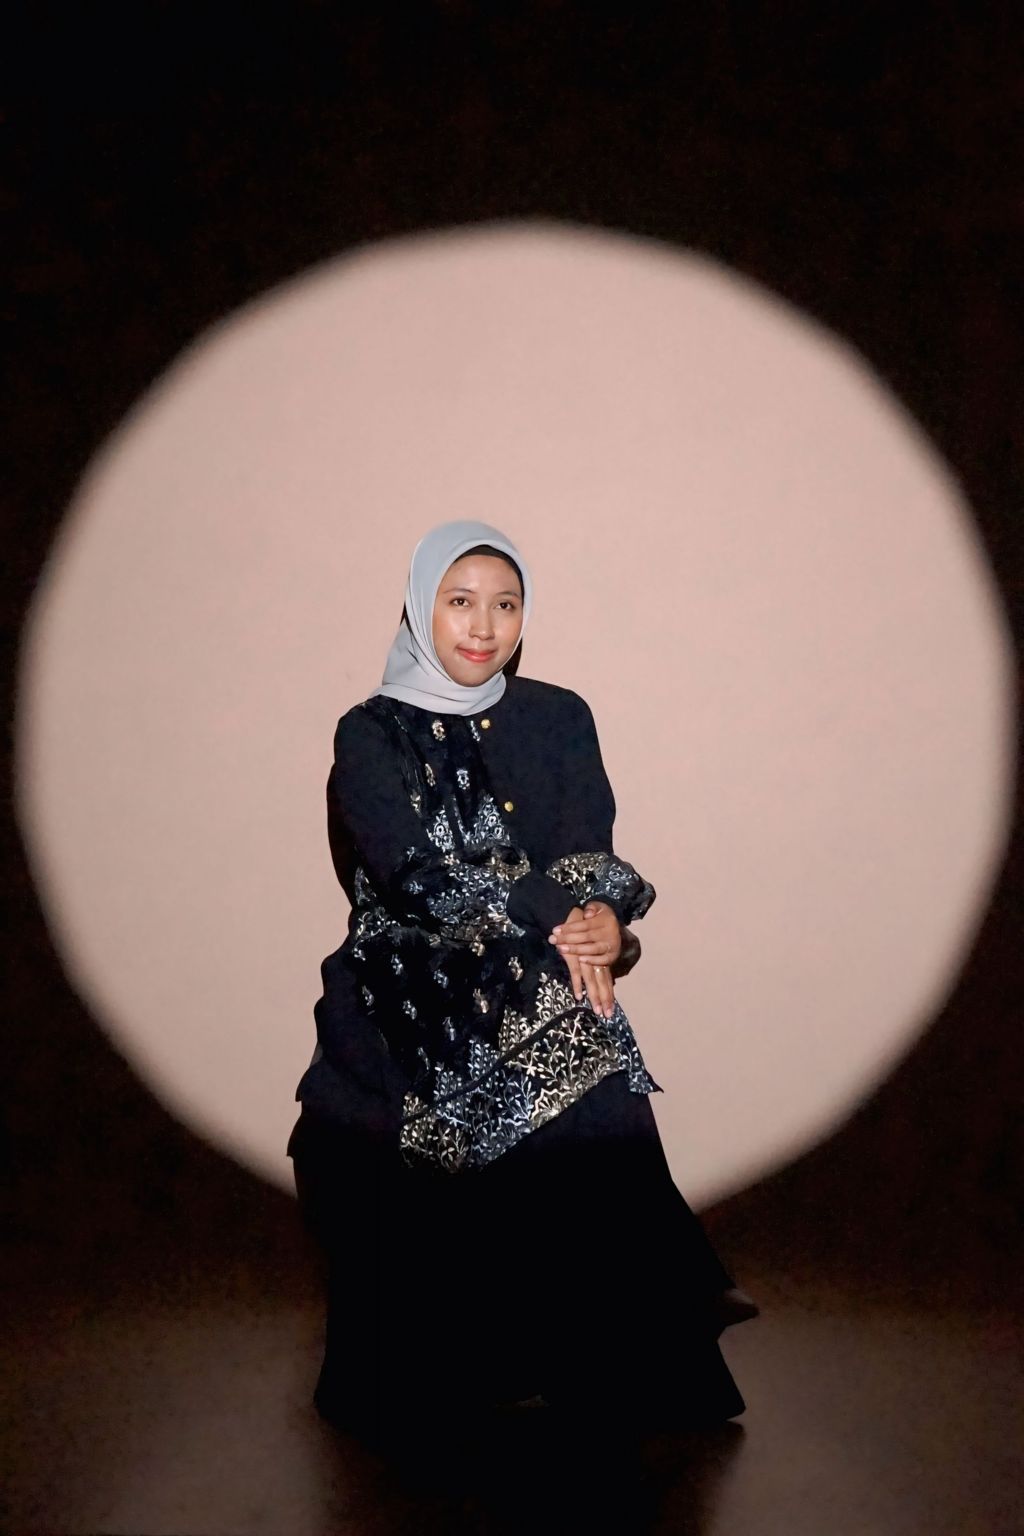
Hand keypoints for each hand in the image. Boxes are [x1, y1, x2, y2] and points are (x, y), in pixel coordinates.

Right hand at [549, 901, 621, 1018]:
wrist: (572, 916)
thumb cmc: (580, 931)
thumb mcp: (589, 947)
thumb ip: (593, 960)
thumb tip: (598, 976)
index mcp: (599, 959)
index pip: (606, 980)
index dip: (608, 995)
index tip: (610, 1010)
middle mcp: (595, 960)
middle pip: (602, 983)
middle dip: (604, 999)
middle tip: (607, 1015)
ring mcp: (585, 958)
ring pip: (592, 981)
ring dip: (594, 996)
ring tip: (597, 1010)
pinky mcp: (574, 956)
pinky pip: (576, 973)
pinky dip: (578, 984)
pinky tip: (579, 996)